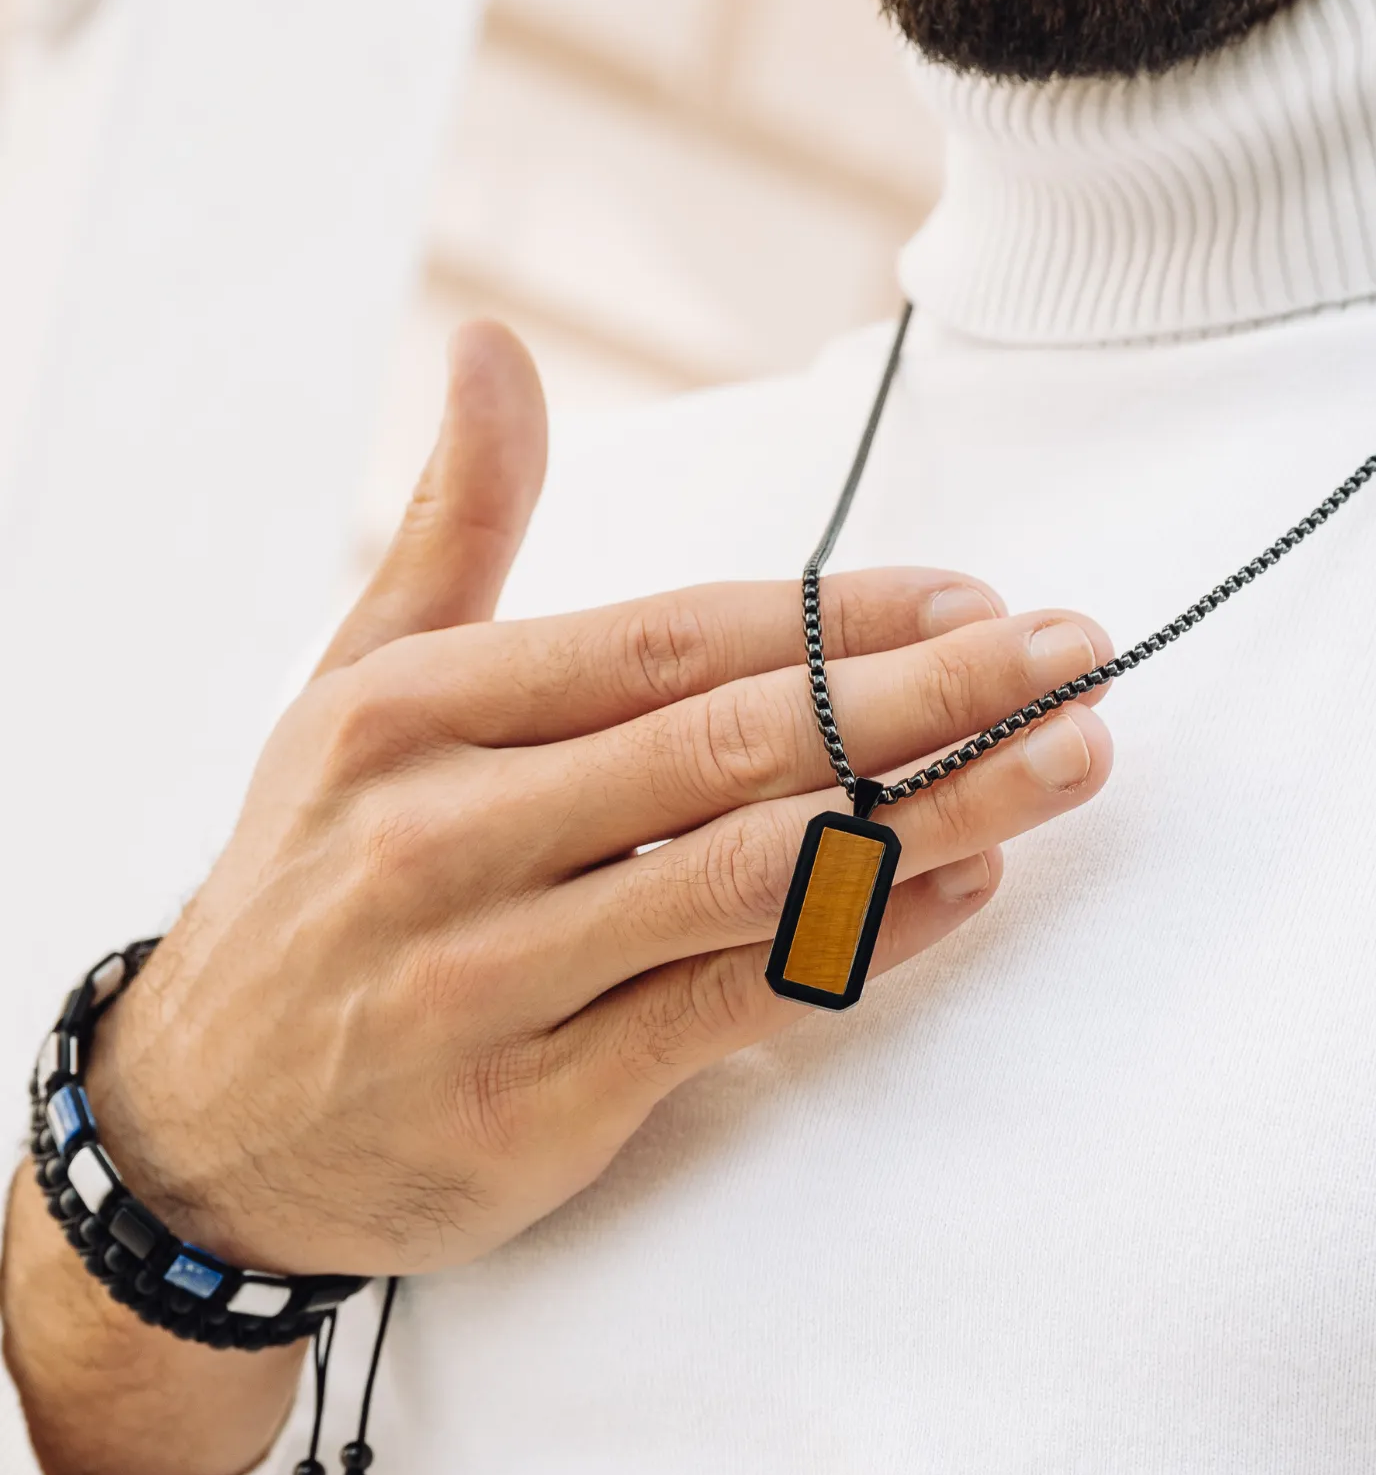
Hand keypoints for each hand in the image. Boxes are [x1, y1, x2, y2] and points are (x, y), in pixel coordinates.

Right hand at [3, 322, 1113, 1474]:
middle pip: (739, 745)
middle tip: (1075, 660)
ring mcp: (491, 977)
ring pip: (756, 873)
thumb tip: (489, 347)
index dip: (841, 617)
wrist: (202, 1127)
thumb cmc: (316, 875)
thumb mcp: (357, 688)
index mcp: (416, 711)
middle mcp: (447, 832)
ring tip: (1065, 764)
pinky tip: (969, 889)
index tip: (975, 601)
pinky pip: (733, 1005)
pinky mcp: (533, 1102)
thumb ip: (455, 525)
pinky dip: (863, 944)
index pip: (676, 641)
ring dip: (936, 810)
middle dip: (931, 696)